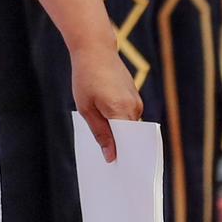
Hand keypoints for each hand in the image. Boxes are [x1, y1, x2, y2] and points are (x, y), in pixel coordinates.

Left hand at [69, 38, 143, 158]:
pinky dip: (120, 123)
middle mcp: (134, 107)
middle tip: (112, 165)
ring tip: (108, 148)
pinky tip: (109, 128)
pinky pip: (129, 115)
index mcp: (121, 110)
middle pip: (131, 136)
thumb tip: (111, 157)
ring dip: (120, 134)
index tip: (120, 172)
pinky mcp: (133, 95)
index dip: (124, 157)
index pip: (127, 142)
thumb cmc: (86, 78)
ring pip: (129, 126)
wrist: (95, 50)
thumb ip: (100, 133)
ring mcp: (136, 101)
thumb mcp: (86, 108)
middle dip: (122, 149)